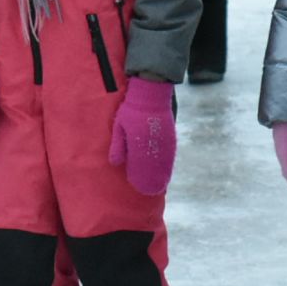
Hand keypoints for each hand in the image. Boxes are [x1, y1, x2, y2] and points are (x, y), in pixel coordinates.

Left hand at [109, 77, 175, 195]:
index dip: (138, 178)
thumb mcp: (119, 126)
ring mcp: (164, 143)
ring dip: (160, 175)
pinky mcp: (171, 139)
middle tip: (148, 191)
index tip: (136, 187)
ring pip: (163, 165)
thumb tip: (115, 163)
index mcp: (139, 143)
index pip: (139, 166)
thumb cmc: (131, 110)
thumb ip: (118, 145)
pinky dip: (167, 167)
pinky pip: (169, 157)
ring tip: (157, 186)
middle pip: (153, 169)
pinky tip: (165, 172)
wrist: (151, 94)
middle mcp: (154, 145)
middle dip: (150, 180)